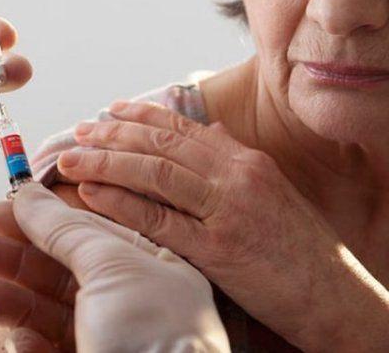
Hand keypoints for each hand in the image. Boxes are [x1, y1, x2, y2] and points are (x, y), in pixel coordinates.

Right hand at [0, 183, 228, 352]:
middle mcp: (130, 304)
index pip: (85, 232)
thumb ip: (65, 229)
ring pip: (47, 311)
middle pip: (58, 270)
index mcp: (150, 268)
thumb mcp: (112, 266)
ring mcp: (108, 339)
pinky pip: (46, 349)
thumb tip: (29, 195)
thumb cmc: (154, 336)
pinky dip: (27, 343)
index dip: (40, 220)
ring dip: (10, 299)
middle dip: (13, 257)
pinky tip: (17, 341)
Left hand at [58, 100, 388, 350]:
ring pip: (154, 172)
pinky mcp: (217, 249)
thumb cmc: (299, 246)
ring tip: (72, 159)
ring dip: (106, 162)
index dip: (140, 116)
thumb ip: (235, 158)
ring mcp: (225, 210)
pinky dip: (120, 203)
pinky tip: (92, 194)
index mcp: (246, 160)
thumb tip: (209, 128)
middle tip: (79, 133)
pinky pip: (158, 218)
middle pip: (161, 144)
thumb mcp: (272, 191)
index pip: (182, 127)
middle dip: (113, 134)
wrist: (333, 294)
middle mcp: (235, 176)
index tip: (109, 111)